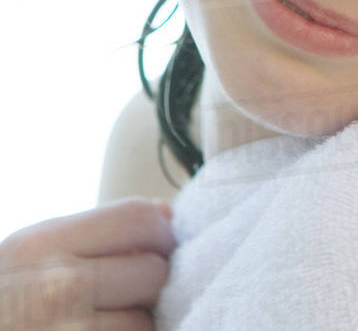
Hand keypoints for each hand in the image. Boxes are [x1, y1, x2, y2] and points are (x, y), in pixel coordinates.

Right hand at [0, 197, 174, 329]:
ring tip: (100, 324)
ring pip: (145, 322)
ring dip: (135, 325)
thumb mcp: (30, 255)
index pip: (139, 219)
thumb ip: (97, 232)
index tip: (153, 248)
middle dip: (148, 284)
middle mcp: (54, 288)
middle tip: (121, 295)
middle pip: (153, 271)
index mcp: (40, 247)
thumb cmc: (5, 299)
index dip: (158, 234)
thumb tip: (166, 214)